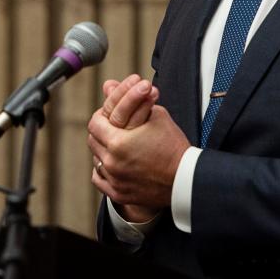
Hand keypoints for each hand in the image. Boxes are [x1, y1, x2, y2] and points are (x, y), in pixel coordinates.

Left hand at [94, 74, 160, 221]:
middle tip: (113, 128)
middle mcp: (111, 163)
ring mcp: (114, 180)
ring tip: (117, 145)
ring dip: (103, 151)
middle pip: (93, 141)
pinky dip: (103, 171)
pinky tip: (113, 164)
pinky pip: (100, 180)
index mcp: (118, 142)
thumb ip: (129, 99)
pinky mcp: (118, 193)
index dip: (102, 116)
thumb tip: (109, 85)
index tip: (111, 115)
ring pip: (96, 160)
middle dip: (102, 132)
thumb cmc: (173, 145)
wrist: (186, 179)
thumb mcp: (156, 115)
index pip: (95, 123)